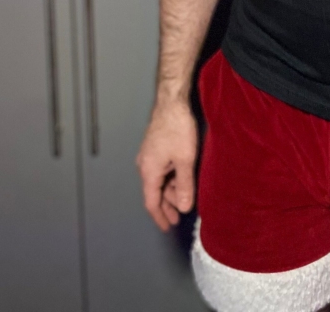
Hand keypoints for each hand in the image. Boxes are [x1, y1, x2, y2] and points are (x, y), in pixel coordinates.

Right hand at [137, 99, 197, 231]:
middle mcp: (144, 165)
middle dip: (167, 205)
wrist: (172, 101)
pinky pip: (160, 170)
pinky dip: (169, 178)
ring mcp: (148, 155)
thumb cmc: (177, 128)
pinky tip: (180, 179)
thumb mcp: (185, 160)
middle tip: (178, 216)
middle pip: (154, 192)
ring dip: (170, 191)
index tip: (167, 227)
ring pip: (158, 180)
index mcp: (149, 171)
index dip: (160, 216)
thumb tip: (184, 207)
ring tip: (184, 198)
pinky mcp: (154, 147)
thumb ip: (184, 185)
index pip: (151, 202)